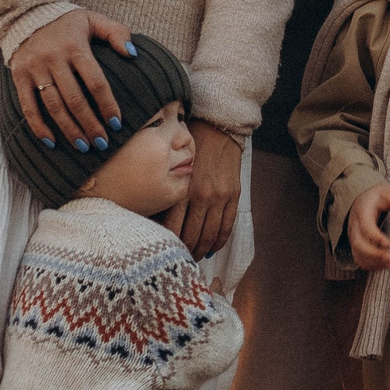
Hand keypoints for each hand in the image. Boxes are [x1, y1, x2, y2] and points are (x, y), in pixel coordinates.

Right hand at [10, 10, 138, 153]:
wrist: (27, 14)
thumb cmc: (67, 23)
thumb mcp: (93, 19)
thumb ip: (116, 33)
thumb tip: (133, 54)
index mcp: (75, 46)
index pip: (95, 81)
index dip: (106, 104)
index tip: (116, 123)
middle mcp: (53, 59)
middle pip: (74, 99)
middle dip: (90, 124)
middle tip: (102, 143)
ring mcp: (35, 69)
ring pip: (53, 106)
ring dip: (69, 129)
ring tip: (83, 146)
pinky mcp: (19, 77)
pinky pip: (28, 106)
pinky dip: (38, 127)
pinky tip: (51, 142)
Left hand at [165, 121, 241, 258]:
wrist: (218, 130)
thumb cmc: (189, 148)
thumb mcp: (171, 168)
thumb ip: (167, 192)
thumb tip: (156, 220)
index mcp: (182, 190)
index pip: (172, 230)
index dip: (169, 245)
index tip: (164, 252)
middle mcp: (201, 196)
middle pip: (191, 237)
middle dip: (185, 253)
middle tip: (178, 260)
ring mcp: (220, 198)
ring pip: (210, 236)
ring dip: (202, 251)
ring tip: (194, 257)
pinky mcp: (234, 196)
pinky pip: (227, 226)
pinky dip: (219, 241)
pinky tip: (212, 248)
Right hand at [345, 183, 389, 271]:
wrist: (362, 199)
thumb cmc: (376, 196)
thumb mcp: (388, 192)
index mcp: (363, 211)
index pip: (365, 226)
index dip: (374, 236)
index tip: (387, 243)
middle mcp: (355, 225)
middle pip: (358, 243)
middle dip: (373, 253)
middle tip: (389, 257)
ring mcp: (354, 236)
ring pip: (358, 253)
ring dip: (373, 261)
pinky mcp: (357, 244)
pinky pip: (359, 258)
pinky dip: (370, 265)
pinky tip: (383, 267)